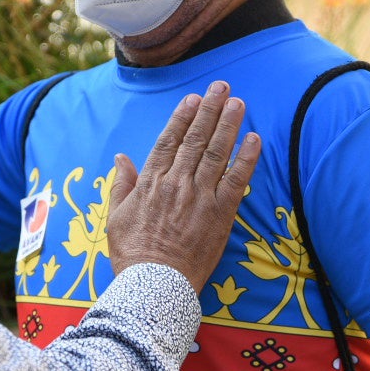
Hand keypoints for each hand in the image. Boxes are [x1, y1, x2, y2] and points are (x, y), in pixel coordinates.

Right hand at [106, 82, 258, 292]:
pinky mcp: (220, 214)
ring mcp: (200, 196)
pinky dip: (247, 158)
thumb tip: (121, 158)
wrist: (154, 283)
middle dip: (209, 109)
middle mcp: (176, 182)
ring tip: (238, 102)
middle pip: (196, 139)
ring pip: (217, 152)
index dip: (182, 117)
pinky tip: (254, 139)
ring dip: (228, 124)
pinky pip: (237, 180)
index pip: (168, 140)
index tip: (192, 99)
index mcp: (150, 181)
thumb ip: (121, 184)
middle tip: (221, 87)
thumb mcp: (115, 216)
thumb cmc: (132, 253)